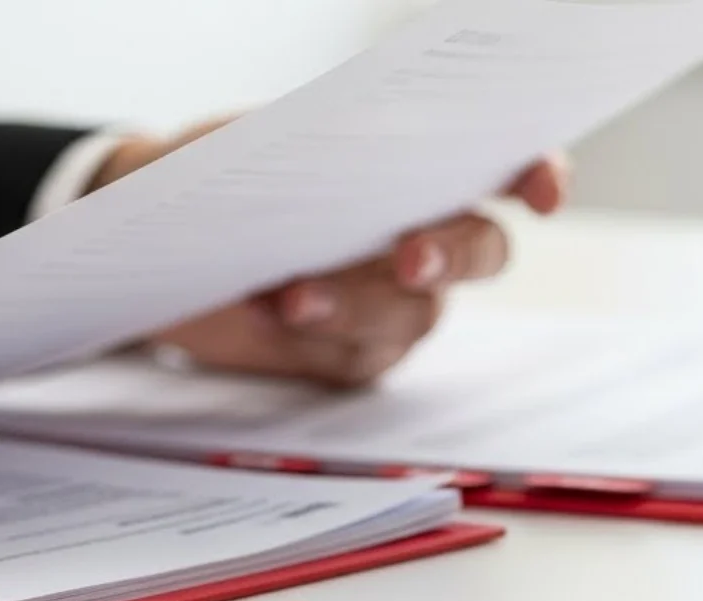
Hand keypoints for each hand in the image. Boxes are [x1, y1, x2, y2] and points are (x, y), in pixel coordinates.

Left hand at [90, 119, 568, 385]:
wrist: (164, 235)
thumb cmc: (228, 169)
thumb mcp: (269, 139)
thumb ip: (325, 149)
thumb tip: (354, 156)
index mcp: (428, 173)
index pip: (508, 170)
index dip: (538, 178)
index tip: (539, 193)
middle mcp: (430, 241)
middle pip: (480, 251)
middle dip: (450, 253)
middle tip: (410, 256)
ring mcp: (397, 306)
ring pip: (413, 314)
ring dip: (357, 303)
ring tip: (292, 295)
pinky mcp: (354, 359)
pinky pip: (355, 356)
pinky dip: (314, 336)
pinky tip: (269, 313)